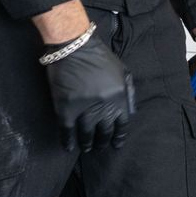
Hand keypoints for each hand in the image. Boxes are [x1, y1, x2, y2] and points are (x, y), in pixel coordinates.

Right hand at [43, 28, 135, 152]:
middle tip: (100, 147)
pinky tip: (68, 147)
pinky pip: (67, 130)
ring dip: (87, 143)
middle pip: (104, 131)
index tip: (116, 144)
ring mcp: (84, 109)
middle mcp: (104, 106)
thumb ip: (128, 93)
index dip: (119, 136)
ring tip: (86, 149)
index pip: (122, 124)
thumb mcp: (123, 72)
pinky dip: (68, 141)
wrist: (75, 47)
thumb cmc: (100, 58)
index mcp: (119, 97)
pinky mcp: (66, 108)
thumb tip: (129, 113)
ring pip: (86, 133)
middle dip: (103, 141)